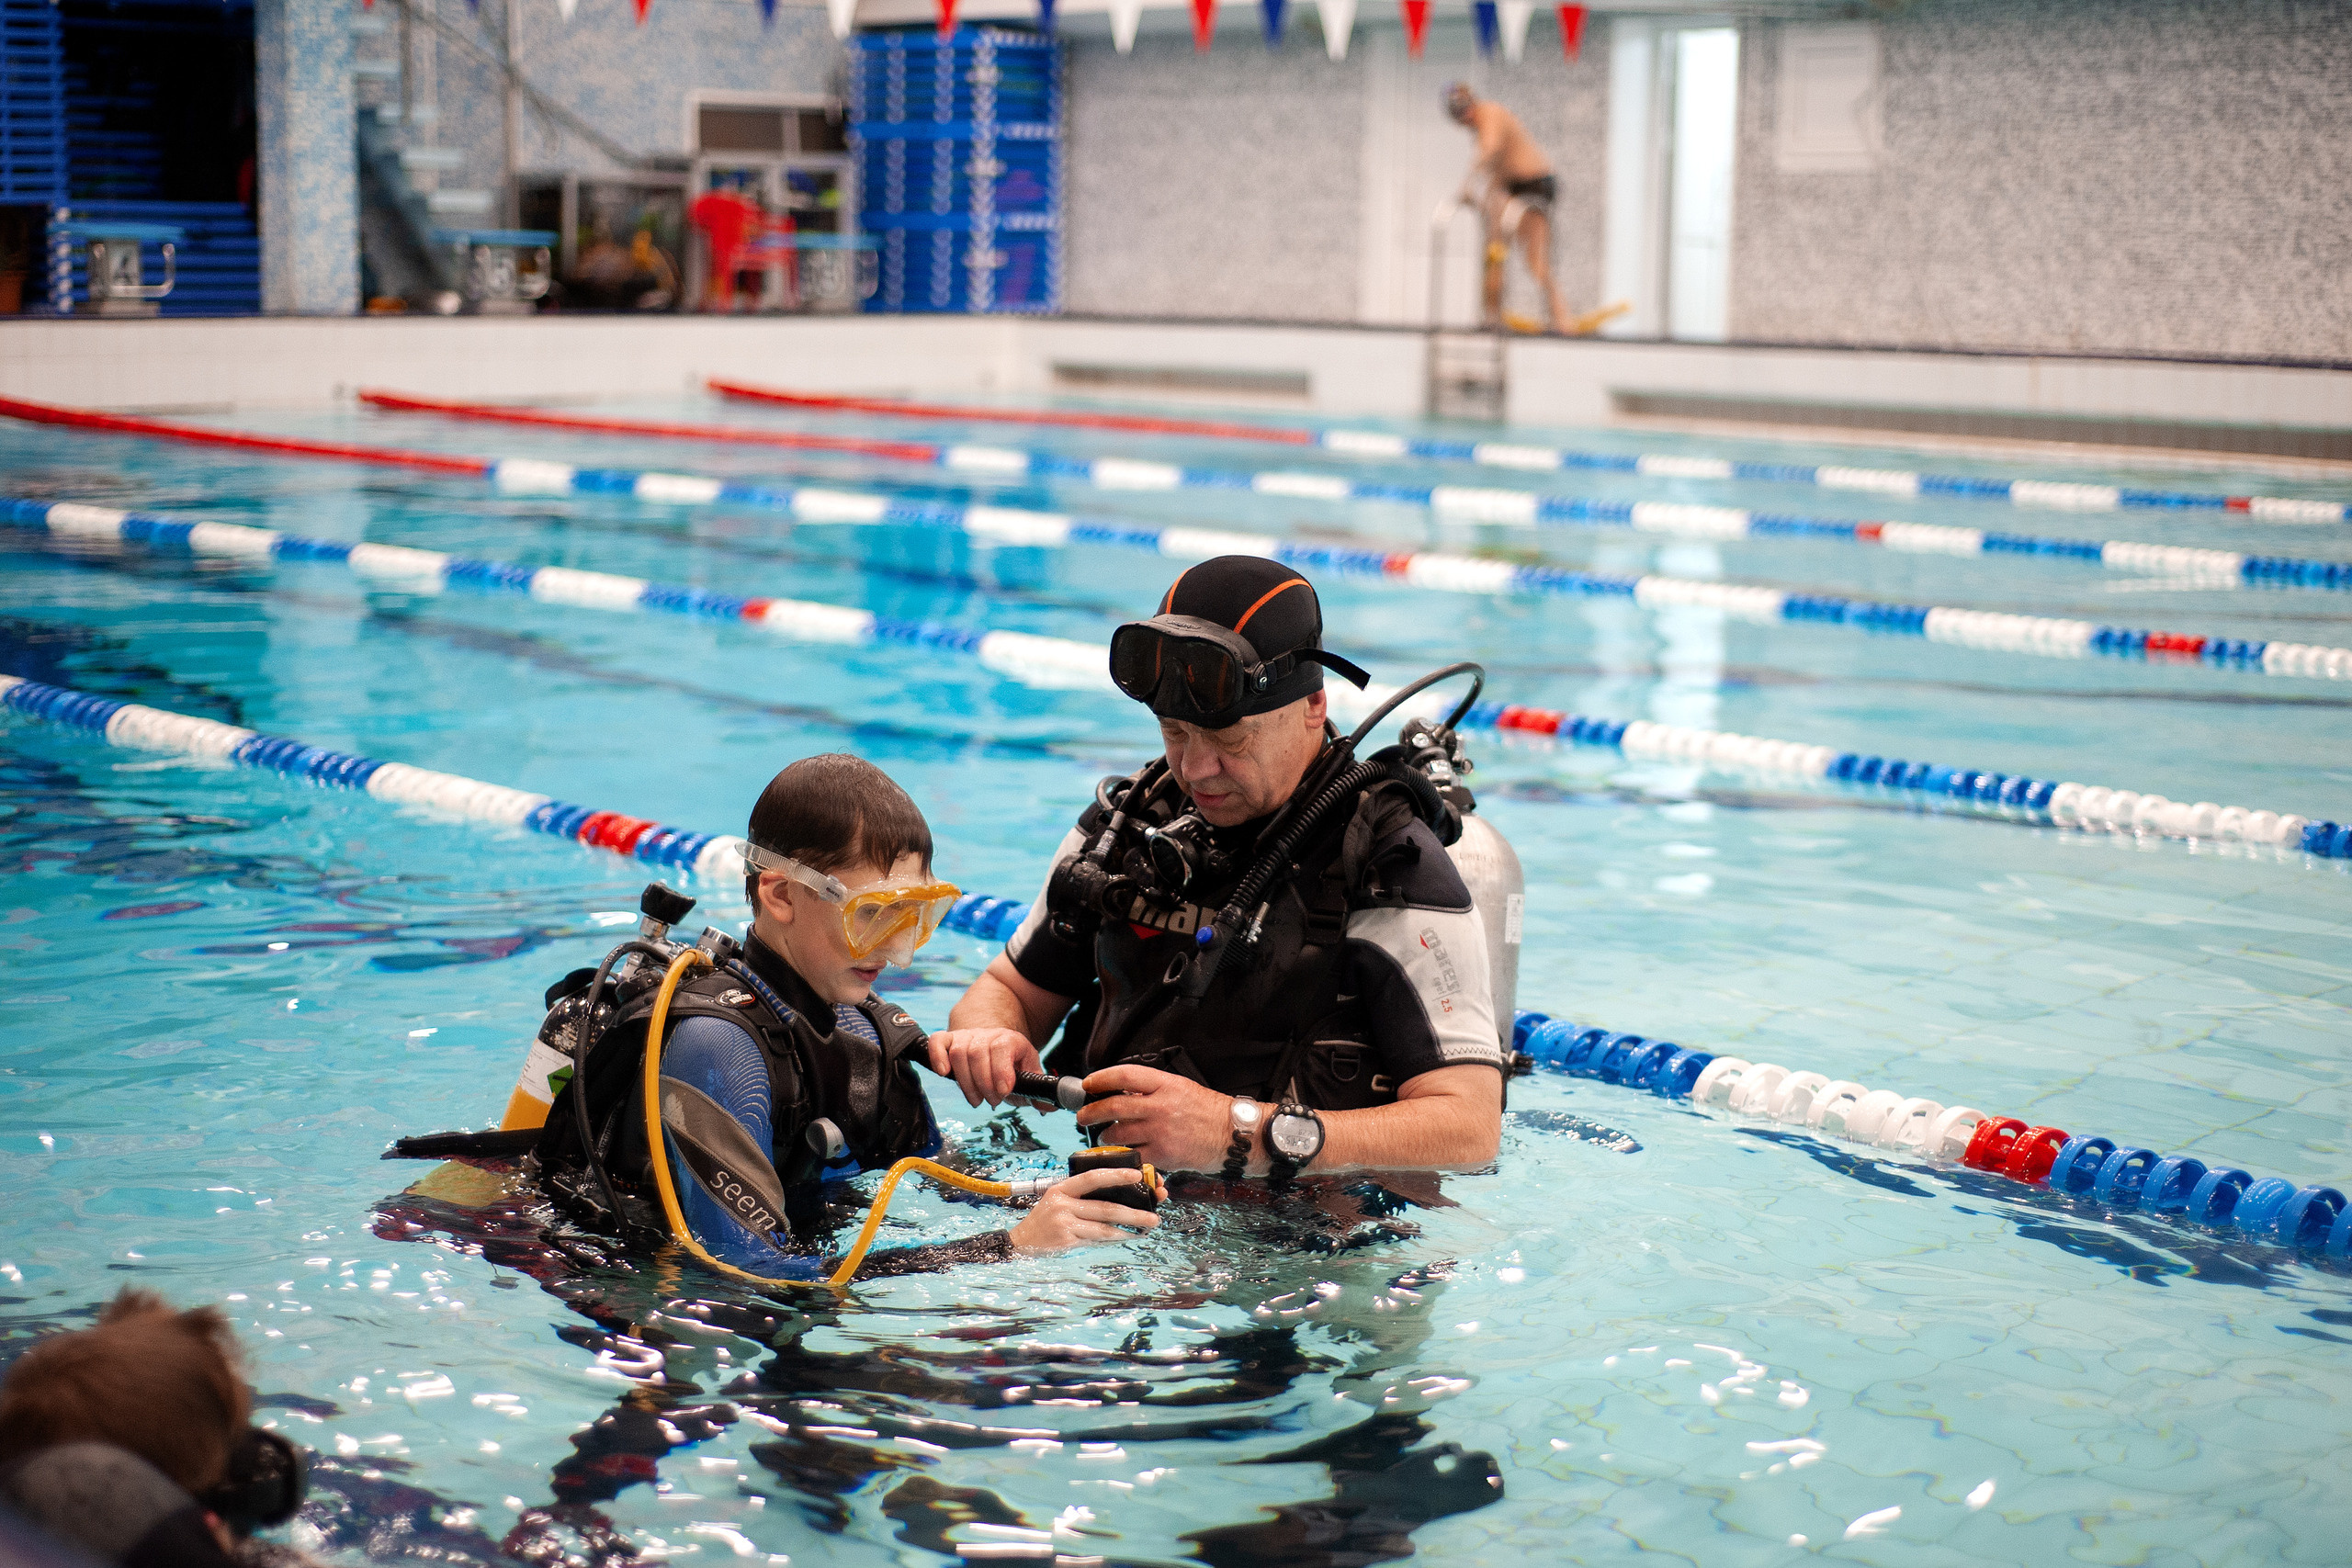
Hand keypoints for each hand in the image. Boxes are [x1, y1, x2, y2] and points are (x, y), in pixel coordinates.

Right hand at [925, 1027, 1042, 1106]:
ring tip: (976, 1099)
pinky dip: (938, 1057)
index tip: (1003, 1092)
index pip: (1002, 1048)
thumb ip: (1038, 1090)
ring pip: (959, 1052)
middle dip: (984, 1083)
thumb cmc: (1010, 1064)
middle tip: (992, 1102)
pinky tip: (943, 1073)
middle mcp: (987, 1035)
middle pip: (978, 1053)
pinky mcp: (948, 1040)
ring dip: (966, 1082)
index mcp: (1010, 1040)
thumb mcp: (1027, 1072)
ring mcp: (966, 1036)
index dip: (1001, 1070)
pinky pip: (938, 1041)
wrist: (992, 1042)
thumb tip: (1051, 1106)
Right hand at [1007, 1167, 1165, 1254]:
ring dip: (1129, 1227)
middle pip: (1105, 1206)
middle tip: (1155, 1214)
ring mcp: (1063, 1222)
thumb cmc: (1046, 1219)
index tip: (1138, 1175)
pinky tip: (1127, 1236)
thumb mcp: (1057, 1200)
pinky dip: (1114, 1238)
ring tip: (1147, 1227)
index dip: (1116, 1175)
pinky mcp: (1066, 1240)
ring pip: (1104, 1226)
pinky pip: (1096, 1239)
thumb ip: (1081, 1197)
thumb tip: (1121, 1196)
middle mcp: (1062, 1203)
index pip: (1093, 1177)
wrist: (1021, 1242)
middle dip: (1134, 1211)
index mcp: (1062, 1188)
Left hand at [1075, 1065, 1237, 1174]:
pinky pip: (1133, 1156)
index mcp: (1166, 1085)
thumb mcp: (1182, 1089)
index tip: (1089, 1083)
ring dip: (1105, 1137)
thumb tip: (1123, 1093)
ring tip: (1104, 1137)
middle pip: (1114, 1107)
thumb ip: (1154, 1090)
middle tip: (1082, 1115)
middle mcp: (1161, 1106)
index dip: (1101, 1079)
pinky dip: (1124, 1156)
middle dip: (1091, 1112)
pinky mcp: (1164, 1154)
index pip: (1124, 1076)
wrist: (1234, 1136)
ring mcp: (1161, 1131)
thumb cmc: (1210, 1112)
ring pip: (1118, 1134)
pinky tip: (1122, 1155)